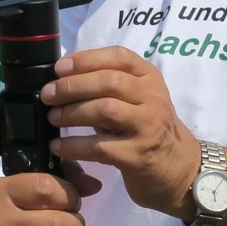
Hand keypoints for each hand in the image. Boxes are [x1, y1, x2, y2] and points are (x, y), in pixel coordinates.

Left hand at [42, 46, 201, 217]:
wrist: (178, 168)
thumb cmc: (148, 128)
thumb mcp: (139, 99)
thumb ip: (111, 85)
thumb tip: (65, 77)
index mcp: (151, 78)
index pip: (119, 57)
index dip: (86, 59)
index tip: (60, 67)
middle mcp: (153, 99)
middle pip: (109, 82)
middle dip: (72, 86)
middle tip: (48, 95)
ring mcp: (148, 127)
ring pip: (104, 110)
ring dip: (72, 113)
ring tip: (52, 117)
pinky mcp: (138, 156)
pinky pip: (99, 147)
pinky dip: (73, 145)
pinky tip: (58, 146)